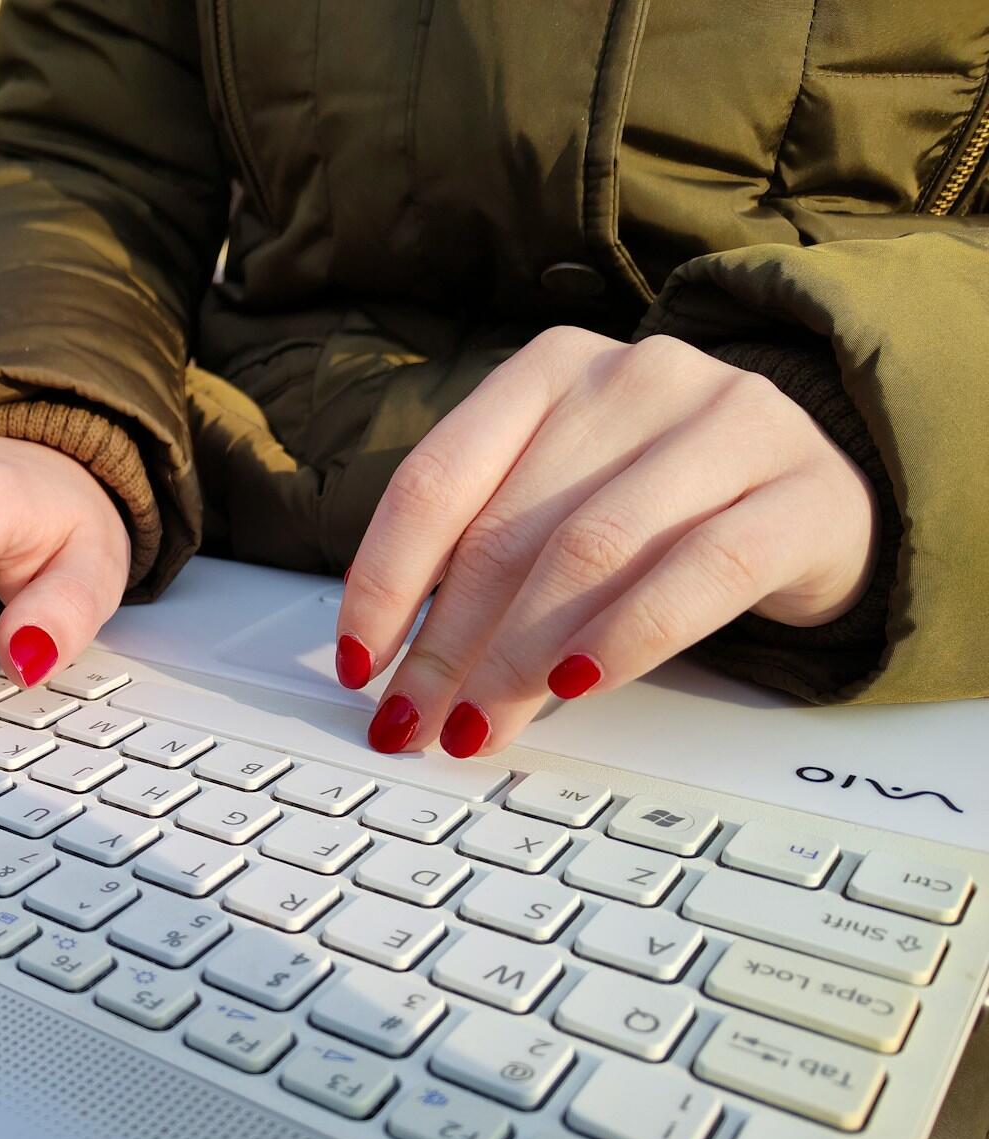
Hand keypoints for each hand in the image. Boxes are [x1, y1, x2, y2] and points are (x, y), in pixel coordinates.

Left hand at [334, 328, 878, 755]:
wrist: (820, 491)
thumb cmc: (667, 506)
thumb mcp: (563, 503)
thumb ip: (482, 557)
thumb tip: (393, 668)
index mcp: (551, 371)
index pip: (437, 478)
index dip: (384, 578)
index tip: (357, 661)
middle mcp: (636, 378)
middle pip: (508, 529)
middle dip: (446, 645)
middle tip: (412, 722)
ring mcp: (727, 424)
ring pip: (592, 551)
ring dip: (519, 658)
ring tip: (479, 727)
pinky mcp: (801, 493)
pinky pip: (701, 572)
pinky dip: (629, 635)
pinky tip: (580, 685)